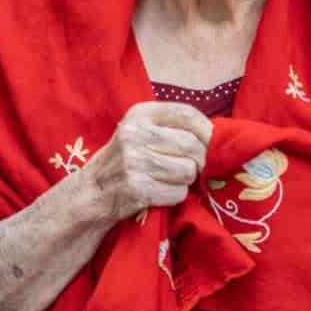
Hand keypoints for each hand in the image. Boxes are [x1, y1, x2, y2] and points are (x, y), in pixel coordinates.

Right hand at [81, 102, 213, 221]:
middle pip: (192, 145)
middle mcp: (135, 134)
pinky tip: (160, 193)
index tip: (212, 143)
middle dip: (199, 161)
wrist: (92, 192)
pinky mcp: (138, 189)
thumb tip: (217, 135)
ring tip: (170, 180)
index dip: (207, 130)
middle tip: (192, 169)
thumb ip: (171, 127)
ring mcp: (135, 162)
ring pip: (188, 171)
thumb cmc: (124, 160)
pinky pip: (178, 193)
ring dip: (186, 180)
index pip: (187, 114)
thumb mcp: (140, 131)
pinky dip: (175, 196)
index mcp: (139, 114)